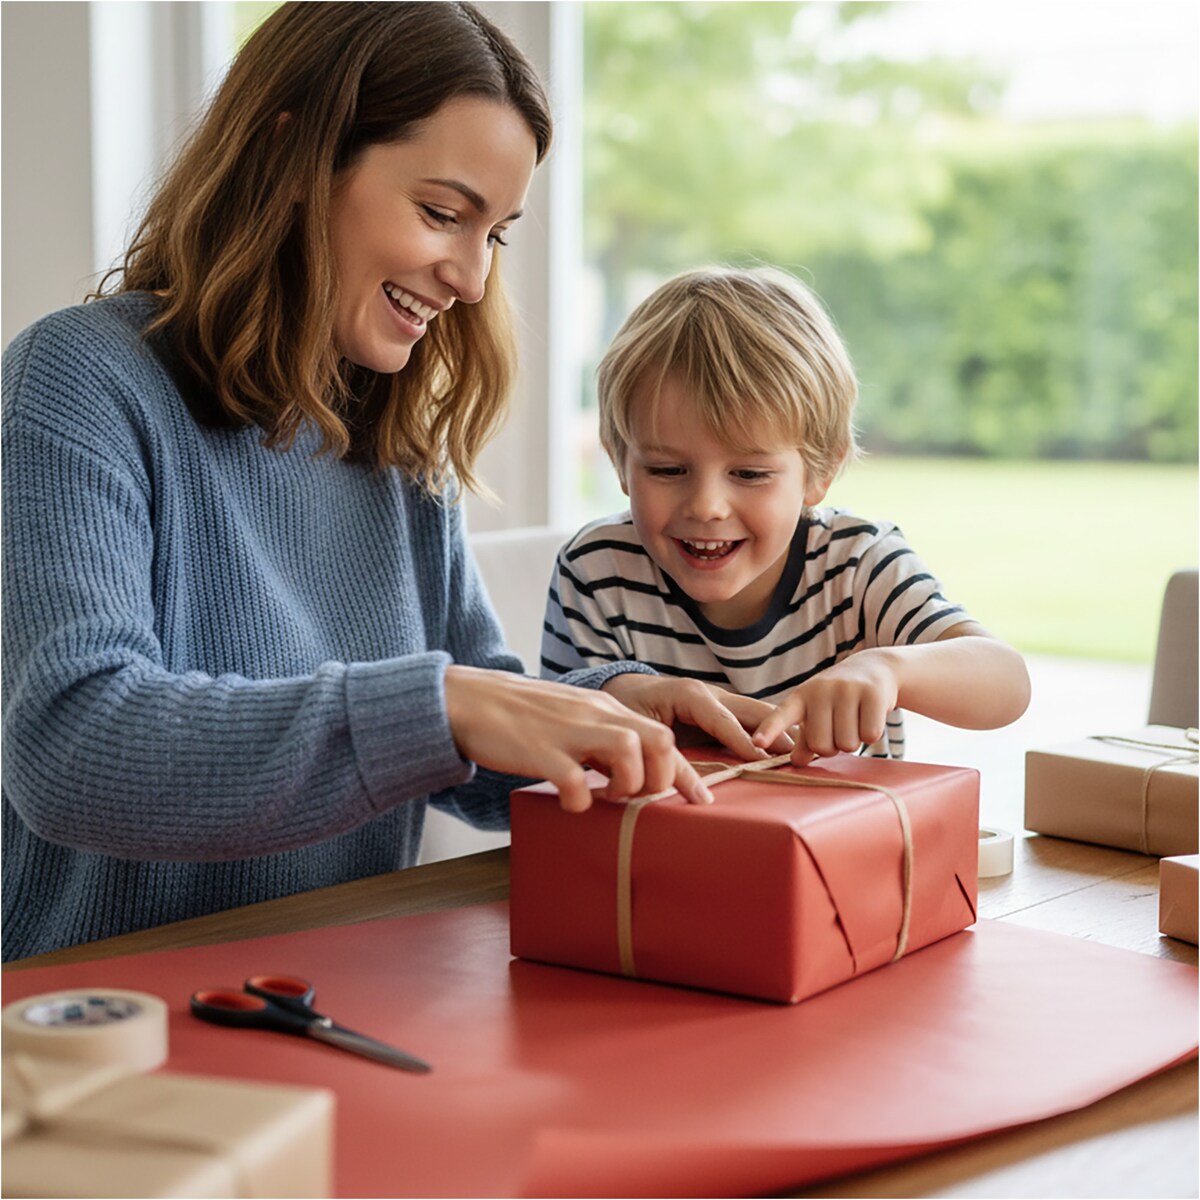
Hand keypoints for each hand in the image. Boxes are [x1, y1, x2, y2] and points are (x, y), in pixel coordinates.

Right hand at [444, 666, 714, 812]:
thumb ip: (599, 738)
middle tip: (636, 797)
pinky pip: (575, 780)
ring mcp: (569, 731)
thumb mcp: (571, 718)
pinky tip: (569, 802)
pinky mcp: (540, 750)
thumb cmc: (519, 717)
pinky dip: (580, 800)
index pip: (662, 736)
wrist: (468, 701)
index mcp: (604, 708)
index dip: (686, 773)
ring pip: (629, 751)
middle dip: (660, 778)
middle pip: (659, 740)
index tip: (700, 801)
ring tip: (606, 797)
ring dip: (627, 785)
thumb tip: (626, 771)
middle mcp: (595, 715)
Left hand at [602, 675, 791, 757]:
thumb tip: (678, 775)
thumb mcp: (637, 726)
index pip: (723, 720)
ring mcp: (720, 700)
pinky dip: (771, 732)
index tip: (762, 759)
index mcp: (690, 695)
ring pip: (758, 714)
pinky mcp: (724, 711)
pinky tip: (788, 750)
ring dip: (779, 731)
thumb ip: (659, 748)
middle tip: (801, 754)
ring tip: (804, 753)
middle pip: (752, 711)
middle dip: (776, 731)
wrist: (624, 690)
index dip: (743, 740)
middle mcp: (711, 694)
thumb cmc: (627, 709)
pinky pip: (752, 720)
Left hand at [752, 649, 899, 765]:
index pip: (781, 716)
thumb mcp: (816, 712)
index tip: (757, 742)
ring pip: (847, 744)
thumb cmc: (838, 698)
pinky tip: (870, 716)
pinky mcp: (872, 694)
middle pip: (821, 745)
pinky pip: (870, 736)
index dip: (770, 730)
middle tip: (839, 729)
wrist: (874, 667)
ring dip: (854, 741)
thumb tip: (797, 761)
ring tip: (855, 719)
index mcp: (800, 698)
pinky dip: (872, 735)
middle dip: (833, 747)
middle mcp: (820, 691)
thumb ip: (805, 739)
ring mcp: (846, 690)